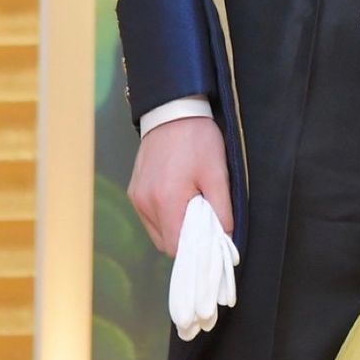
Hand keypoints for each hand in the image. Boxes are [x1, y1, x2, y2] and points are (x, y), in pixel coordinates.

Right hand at [128, 117, 231, 255]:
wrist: (173, 111)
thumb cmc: (198, 139)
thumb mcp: (217, 172)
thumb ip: (222, 208)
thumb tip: (226, 236)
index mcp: (165, 202)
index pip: (176, 247)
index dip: (196, 248)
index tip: (212, 240)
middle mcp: (144, 204)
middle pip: (165, 243)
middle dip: (187, 238)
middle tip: (207, 220)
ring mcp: (136, 198)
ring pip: (157, 231)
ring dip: (176, 227)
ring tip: (195, 205)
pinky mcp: (134, 190)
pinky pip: (150, 217)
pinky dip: (165, 216)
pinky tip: (181, 198)